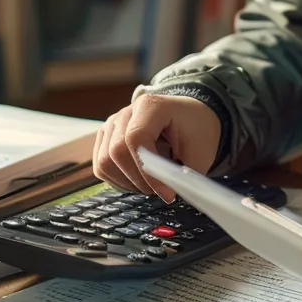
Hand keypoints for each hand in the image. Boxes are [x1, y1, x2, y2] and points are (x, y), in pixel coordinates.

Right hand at [93, 95, 222, 201]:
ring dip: (128, 182)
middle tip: (162, 191)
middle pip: (116, 152)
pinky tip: (139, 181)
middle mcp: (126, 112)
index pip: (136, 139)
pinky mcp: (105, 138)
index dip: (148, 172)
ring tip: (152, 185)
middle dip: (139, 180)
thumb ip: (184, 174)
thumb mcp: (200, 152)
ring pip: (104, 162)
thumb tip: (170, 195)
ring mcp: (112, 124)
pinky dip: (119, 181)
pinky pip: (101, 167)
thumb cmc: (195, 132)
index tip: (168, 193)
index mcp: (151, 106)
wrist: (189, 119)